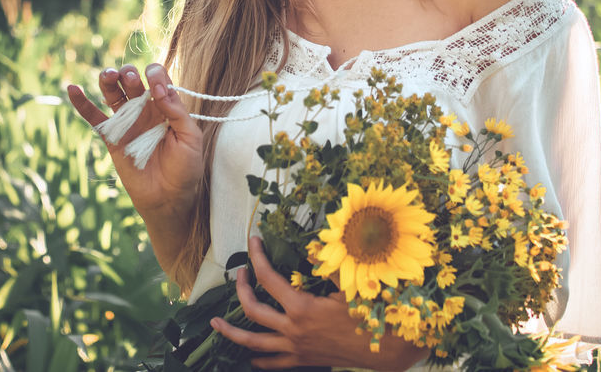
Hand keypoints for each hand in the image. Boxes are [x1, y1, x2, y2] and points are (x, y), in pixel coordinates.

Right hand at [66, 63, 203, 220]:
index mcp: (165, 105)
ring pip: (113, 93)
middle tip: (130, 78)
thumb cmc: (185, 168)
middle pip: (132, 81)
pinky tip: (72, 89)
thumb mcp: (190, 137)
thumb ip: (176, 111)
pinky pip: (94, 117)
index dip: (155, 76)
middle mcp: (145, 109)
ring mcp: (127, 122)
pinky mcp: (112, 138)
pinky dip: (81, 103)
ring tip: (109, 75)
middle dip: (129, 74)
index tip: (157, 90)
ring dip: (108, 79)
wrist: (169, 198)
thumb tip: (158, 89)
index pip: (157, 78)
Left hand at [210, 235, 429, 370]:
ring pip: (253, 342)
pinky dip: (258, 359)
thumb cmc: (368, 313)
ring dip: (231, 332)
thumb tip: (309, 247)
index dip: (257, 257)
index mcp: (301, 307)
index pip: (268, 277)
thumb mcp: (348, 283)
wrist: (385, 350)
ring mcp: (295, 348)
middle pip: (251, 308)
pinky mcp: (302, 360)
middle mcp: (292, 329)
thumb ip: (326, 264)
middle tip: (239, 273)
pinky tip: (249, 356)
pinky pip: (273, 363)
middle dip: (241, 288)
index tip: (254, 241)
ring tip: (214, 324)